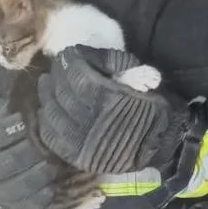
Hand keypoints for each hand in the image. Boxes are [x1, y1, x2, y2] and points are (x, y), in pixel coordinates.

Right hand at [0, 99, 59, 208]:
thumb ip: (0, 113)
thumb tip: (26, 103)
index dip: (7, 130)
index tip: (23, 120)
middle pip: (5, 163)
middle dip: (29, 152)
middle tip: (46, 143)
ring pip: (15, 187)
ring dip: (37, 176)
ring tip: (53, 165)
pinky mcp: (4, 208)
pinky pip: (22, 207)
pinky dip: (38, 200)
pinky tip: (51, 189)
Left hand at [36, 46, 190, 174]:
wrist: (161, 146)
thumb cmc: (153, 110)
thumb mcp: (143, 79)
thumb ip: (116, 64)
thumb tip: (86, 53)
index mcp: (109, 98)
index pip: (76, 73)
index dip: (70, 61)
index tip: (68, 55)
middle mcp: (91, 119)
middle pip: (61, 91)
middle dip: (57, 77)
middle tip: (56, 70)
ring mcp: (80, 140)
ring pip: (52, 112)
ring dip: (47, 96)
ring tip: (48, 86)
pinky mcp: (75, 155)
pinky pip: (50, 135)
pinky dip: (46, 120)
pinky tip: (47, 110)